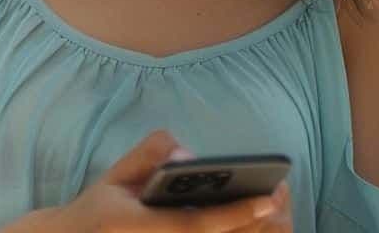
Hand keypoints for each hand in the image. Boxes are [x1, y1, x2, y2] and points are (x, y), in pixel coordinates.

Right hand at [36, 129, 291, 231]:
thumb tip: (187, 154)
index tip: (268, 199)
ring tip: (272, 209)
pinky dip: (235, 232)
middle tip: (279, 198)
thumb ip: (148, 155)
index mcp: (141, 228)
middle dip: (256, 225)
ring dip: (250, 231)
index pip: (198, 225)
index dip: (237, 213)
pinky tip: (250, 219)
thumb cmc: (99, 210)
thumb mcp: (115, 175)